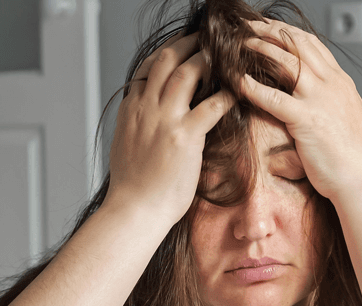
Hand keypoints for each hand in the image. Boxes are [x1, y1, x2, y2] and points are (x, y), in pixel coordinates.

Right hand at [107, 34, 233, 222]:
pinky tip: (236, 93)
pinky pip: (211, 106)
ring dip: (207, 60)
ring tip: (223, 56)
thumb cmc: (133, 188)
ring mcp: (164, 120)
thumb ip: (137, 126)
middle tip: (205, 40)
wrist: (134, 210)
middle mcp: (145, 109)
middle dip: (188, 44)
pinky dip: (226, 95)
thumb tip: (146, 120)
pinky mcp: (185, 137)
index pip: (147, 69)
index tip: (180, 48)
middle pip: (166, 60)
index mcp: (130, 111)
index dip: (166, 54)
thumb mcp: (125, 146)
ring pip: (186, 73)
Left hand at [240, 20, 361, 201]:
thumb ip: (331, 103)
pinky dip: (253, 87)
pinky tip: (238, 82)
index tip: (269, 28)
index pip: (313, 45)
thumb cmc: (355, 158)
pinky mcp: (307, 120)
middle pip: (298, 44)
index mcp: (341, 83)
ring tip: (239, 44)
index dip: (288, 33)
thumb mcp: (348, 119)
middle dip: (270, 30)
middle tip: (248, 26)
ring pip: (286, 61)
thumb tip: (316, 102)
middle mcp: (332, 84)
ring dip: (260, 49)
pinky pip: (274, 97)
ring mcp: (320, 100)